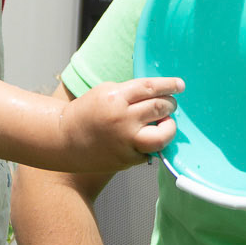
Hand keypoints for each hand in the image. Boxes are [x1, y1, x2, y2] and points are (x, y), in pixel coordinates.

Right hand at [57, 77, 183, 170]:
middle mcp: (122, 119)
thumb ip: (131, 92)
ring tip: (164, 122)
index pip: (150, 88)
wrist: (64, 140)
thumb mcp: (105, 92)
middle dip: (170, 104)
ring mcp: (125, 141)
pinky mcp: (127, 159)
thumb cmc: (87, 113)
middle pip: (160, 108)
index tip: (180, 85)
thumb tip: (160, 94)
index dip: (169, 85)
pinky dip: (152, 143)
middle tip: (169, 104)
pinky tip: (145, 137)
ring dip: (169, 126)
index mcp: (115, 98)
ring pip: (162, 135)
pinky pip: (150, 151)